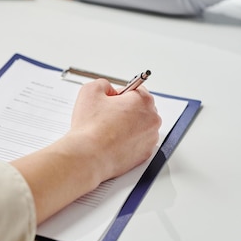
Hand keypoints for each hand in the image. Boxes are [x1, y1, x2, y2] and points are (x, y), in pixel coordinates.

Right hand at [11, 79, 160, 223]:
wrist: (88, 156)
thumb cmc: (91, 128)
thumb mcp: (90, 90)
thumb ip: (103, 84)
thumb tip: (108, 89)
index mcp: (143, 101)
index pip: (136, 89)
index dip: (119, 94)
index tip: (110, 101)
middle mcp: (152, 119)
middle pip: (140, 108)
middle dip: (125, 109)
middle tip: (106, 116)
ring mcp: (150, 139)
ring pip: (140, 126)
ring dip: (127, 126)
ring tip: (107, 130)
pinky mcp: (144, 154)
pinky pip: (138, 142)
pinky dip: (127, 141)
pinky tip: (112, 141)